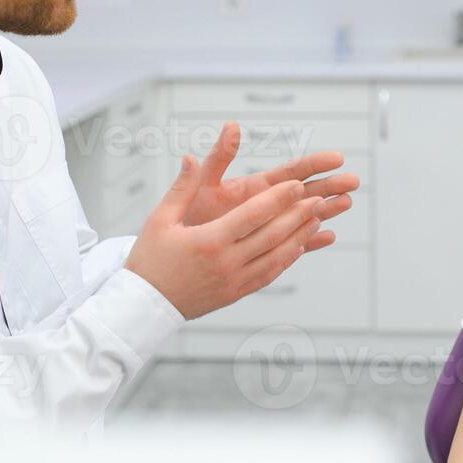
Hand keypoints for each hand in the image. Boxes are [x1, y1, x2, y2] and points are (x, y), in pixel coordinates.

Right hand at [125, 156, 325, 319]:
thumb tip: (192, 157)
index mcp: (209, 241)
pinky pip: (269, 275)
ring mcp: (234, 281)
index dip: (278, 199)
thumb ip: (181, 188)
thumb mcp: (159, 220)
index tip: (297, 184)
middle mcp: (226, 263)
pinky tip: (299, 247)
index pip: (253, 215)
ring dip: (300, 237)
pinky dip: (287, 259)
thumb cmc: (149, 260)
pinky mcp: (236, 294)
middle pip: (272, 236)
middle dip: (298, 215)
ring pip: (276, 257)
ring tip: (317, 219)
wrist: (144, 305)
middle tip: (319, 197)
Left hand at [182, 121, 357, 254]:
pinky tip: (328, 237)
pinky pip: (291, 245)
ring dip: (326, 210)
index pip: (290, 172)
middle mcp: (266, 205)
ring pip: (303, 217)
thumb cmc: (186, 215)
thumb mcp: (203, 184)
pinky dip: (309, 241)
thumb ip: (219, 157)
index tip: (336, 158)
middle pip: (305, 193)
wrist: (176, 251)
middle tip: (354, 182)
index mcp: (255, 187)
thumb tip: (231, 125)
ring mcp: (267, 227)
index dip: (314, 164)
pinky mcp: (264, 248)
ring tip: (348, 204)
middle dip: (329, 186)